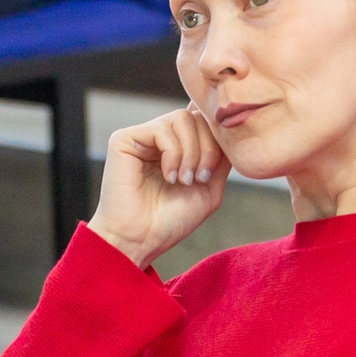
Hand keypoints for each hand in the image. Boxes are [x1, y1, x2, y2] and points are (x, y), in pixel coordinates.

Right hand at [87, 107, 227, 269]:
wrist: (141, 240)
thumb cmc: (171, 220)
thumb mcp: (210, 188)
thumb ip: (221, 157)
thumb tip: (230, 128)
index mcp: (178, 146)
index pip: (204, 120)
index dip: (218, 135)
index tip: (215, 168)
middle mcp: (160, 137)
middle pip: (198, 116)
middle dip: (209, 148)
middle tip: (201, 178)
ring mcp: (143, 136)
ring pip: (183, 118)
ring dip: (192, 152)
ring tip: (185, 180)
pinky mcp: (124, 139)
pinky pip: (162, 129)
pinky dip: (173, 153)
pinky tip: (169, 177)